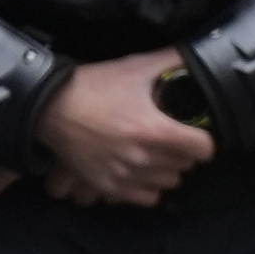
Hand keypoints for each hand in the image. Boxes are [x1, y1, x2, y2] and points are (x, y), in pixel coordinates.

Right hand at [29, 49, 216, 208]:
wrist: (50, 108)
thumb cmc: (92, 86)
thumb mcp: (134, 67)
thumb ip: (170, 61)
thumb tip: (196, 55)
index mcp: (155, 129)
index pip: (204, 148)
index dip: (203, 138)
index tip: (194, 133)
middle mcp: (143, 157)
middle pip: (186, 165)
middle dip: (183, 151)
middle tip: (171, 137)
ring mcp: (126, 175)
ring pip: (169, 182)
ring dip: (166, 168)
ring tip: (155, 153)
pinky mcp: (110, 186)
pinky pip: (147, 197)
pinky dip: (148, 186)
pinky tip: (142, 170)